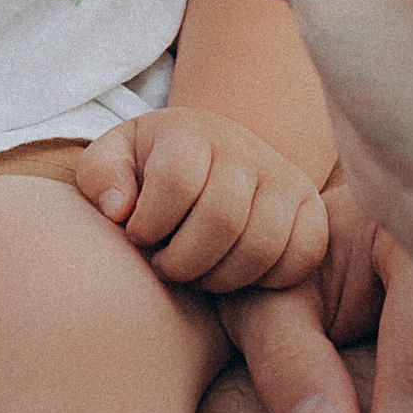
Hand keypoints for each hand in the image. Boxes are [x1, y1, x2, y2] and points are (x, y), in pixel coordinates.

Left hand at [76, 107, 328, 291]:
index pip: (176, 180)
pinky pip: (300, 257)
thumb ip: (101, 175)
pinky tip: (234, 274)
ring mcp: (285, 179)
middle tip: (166, 266)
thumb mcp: (116, 159)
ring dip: (220, 278)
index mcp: (193, 132)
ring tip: (196, 274)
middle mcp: (246, 150)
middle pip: (222, 218)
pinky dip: (265, 280)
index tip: (137, 235)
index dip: (149, 223)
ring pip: (262, 245)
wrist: (212, 158)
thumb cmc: (154, 167)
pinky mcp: (311, 210)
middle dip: (183, 261)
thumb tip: (119, 208)